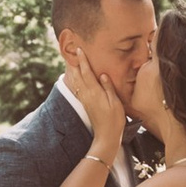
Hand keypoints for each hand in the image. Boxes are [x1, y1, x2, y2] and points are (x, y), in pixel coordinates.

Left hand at [56, 31, 128, 161]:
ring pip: (76, 82)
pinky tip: (75, 78)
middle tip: (70, 52)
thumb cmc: (114, 119)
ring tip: (70, 62)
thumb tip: (103, 74)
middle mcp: (87, 95)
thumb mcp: (115, 102)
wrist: (106, 135)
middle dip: (75, 63)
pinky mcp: (86, 104)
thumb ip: (108, 88)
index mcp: (95, 92)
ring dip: (73, 71)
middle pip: (78, 76)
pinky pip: (78, 89)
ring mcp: (85, 100)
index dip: (83, 61)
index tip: (79, 50)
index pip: (87, 73)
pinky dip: (75, 80)